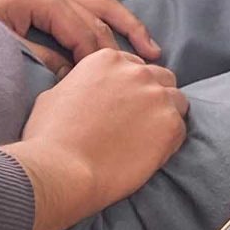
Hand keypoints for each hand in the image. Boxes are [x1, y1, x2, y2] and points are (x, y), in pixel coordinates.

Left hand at [0, 0, 160, 68]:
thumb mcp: (1, 45)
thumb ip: (39, 59)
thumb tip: (72, 75)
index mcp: (46, 1)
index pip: (87, 35)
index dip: (102, 62)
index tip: (115, 84)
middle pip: (102, 17)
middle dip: (127, 42)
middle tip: (150, 65)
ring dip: (128, 17)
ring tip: (151, 39)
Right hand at [3, 49, 187, 229]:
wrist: (60, 170)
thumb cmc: (48, 137)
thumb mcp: (53, 95)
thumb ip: (77, 83)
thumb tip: (81, 87)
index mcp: (108, 60)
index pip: (134, 67)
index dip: (130, 88)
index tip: (123, 107)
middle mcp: (137, 72)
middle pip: (160, 78)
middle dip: (152, 97)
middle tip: (137, 123)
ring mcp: (156, 97)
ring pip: (176, 101)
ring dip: (165, 115)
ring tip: (146, 140)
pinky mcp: (170, 124)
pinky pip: (180, 129)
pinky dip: (169, 141)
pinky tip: (150, 155)